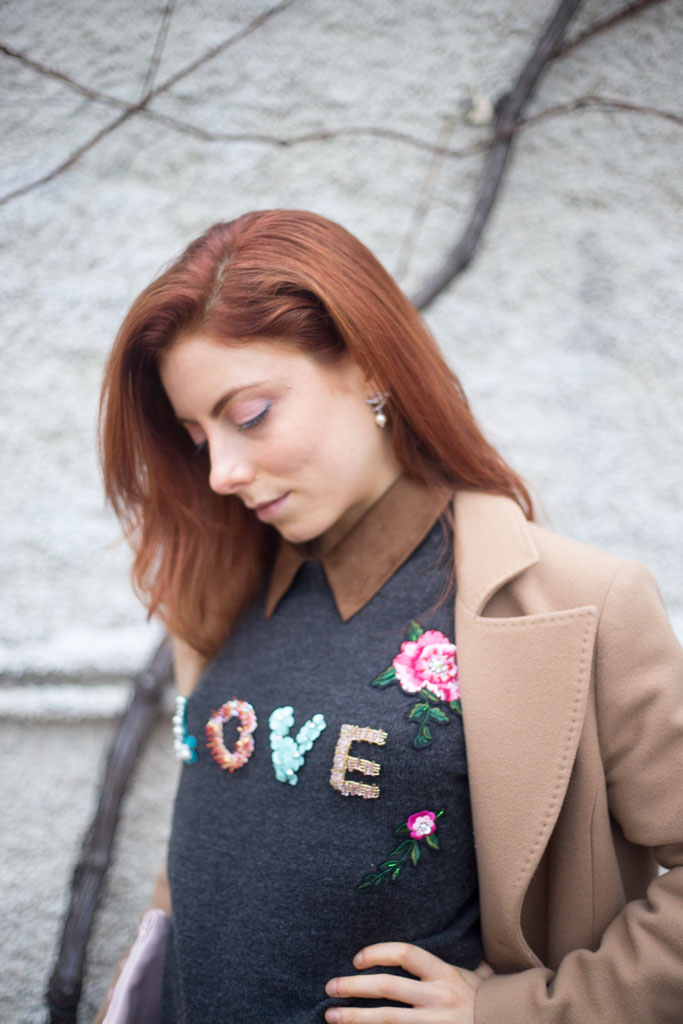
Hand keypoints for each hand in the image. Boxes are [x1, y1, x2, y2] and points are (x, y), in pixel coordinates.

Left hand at [324, 942, 493, 1022]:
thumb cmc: (489, 1004)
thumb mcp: (475, 977)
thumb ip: (456, 966)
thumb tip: (443, 953)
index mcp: (446, 974)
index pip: (405, 954)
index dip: (378, 952)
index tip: (356, 959)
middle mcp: (439, 997)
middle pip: (388, 988)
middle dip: (354, 987)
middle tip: (329, 987)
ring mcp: (435, 1023)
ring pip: (387, 1019)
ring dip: (355, 1018)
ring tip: (331, 1015)